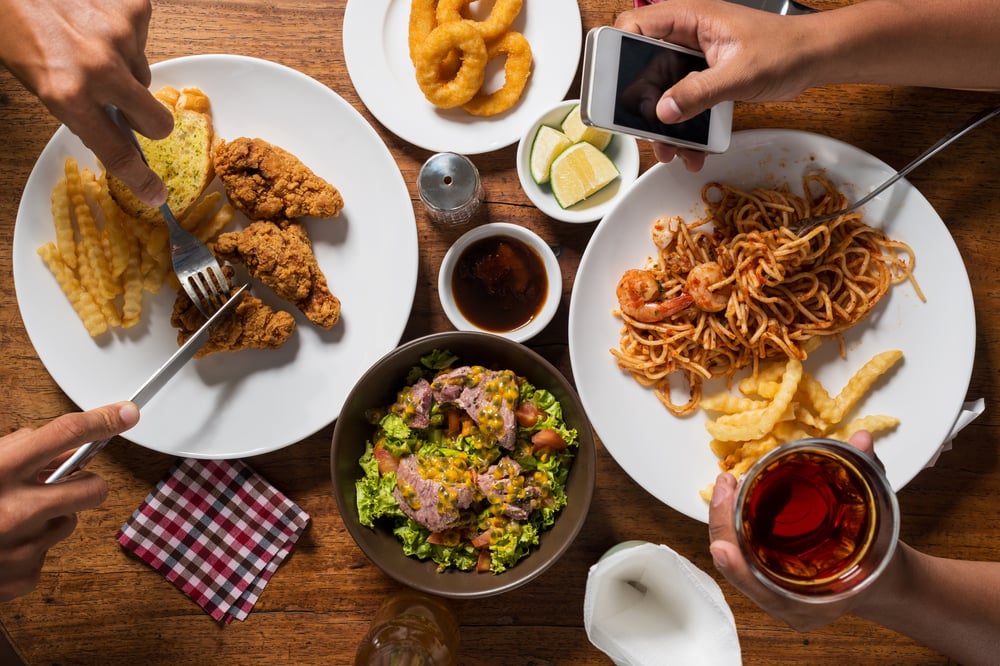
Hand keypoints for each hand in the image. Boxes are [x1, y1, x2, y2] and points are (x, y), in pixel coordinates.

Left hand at [0, 0, 172, 204]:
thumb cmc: (12, 27)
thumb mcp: (37, 82)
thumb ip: (78, 109)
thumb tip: (113, 128)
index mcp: (67, 94)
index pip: (116, 151)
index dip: (139, 177)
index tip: (155, 192)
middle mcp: (99, 70)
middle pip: (155, 121)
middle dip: (145, 118)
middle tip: (123, 103)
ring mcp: (121, 38)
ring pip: (144, 75)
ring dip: (123, 66)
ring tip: (89, 42)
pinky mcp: (134, 10)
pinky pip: (142, 37)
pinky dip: (124, 32)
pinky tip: (97, 19)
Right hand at [0, 402, 139, 600]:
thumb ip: (9, 451)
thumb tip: (48, 443)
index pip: (63, 434)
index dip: (101, 420)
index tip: (125, 413)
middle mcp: (15, 509)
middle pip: (92, 488)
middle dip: (83, 483)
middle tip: (62, 483)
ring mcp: (22, 546)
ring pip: (68, 522)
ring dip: (49, 518)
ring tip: (9, 519)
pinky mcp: (22, 577)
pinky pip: (45, 555)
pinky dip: (28, 549)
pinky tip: (0, 548)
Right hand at [614, 0, 818, 169]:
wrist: (814, 60)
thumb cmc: (786, 49)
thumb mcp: (739, 73)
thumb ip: (699, 92)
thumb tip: (664, 110)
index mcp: (691, 18)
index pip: (637, 24)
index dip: (619, 49)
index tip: (614, 82)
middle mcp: (686, 37)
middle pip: (642, 66)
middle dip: (641, 102)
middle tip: (644, 127)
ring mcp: (693, 59)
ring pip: (660, 91)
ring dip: (663, 123)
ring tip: (670, 148)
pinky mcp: (702, 79)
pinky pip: (681, 103)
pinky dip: (683, 127)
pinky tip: (691, 148)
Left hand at [707, 430, 877, 629]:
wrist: (882, 577)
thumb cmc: (879, 556)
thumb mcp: (877, 519)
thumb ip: (868, 477)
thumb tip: (862, 438)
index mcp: (812, 605)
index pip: (764, 592)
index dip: (740, 571)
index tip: (722, 548)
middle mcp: (787, 602)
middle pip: (739, 571)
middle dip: (724, 529)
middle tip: (723, 487)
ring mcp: (774, 589)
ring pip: (734, 560)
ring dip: (724, 522)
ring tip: (724, 486)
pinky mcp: (767, 571)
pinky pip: (741, 551)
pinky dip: (732, 524)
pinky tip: (730, 496)